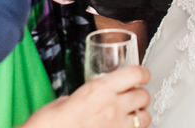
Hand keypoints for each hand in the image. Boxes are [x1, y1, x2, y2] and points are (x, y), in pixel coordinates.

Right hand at [26, 65, 150, 127]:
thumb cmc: (50, 124)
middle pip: (144, 95)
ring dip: (141, 115)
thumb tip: (89, 97)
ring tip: (132, 116)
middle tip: (135, 96)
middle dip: (141, 95)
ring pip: (145, 118)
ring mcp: (116, 127)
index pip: (135, 74)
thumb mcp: (65, 100)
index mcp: (99, 89)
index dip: (144, 73)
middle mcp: (112, 107)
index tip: (143, 75)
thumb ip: (83, 96)